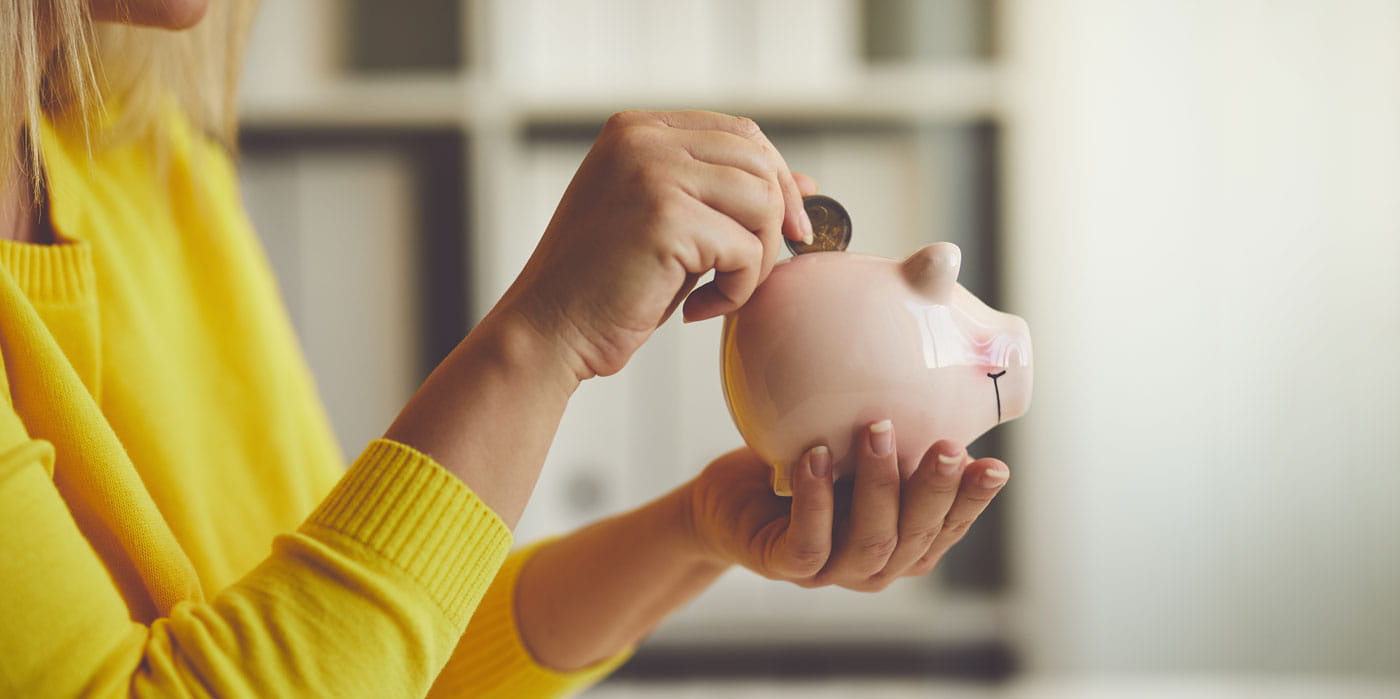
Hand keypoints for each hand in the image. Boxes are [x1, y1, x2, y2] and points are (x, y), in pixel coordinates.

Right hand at [501, 110, 815, 379]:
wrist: (547, 332)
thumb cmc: (604, 287)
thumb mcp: (669, 225)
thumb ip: (723, 195)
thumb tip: (806, 184)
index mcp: (636, 130)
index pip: (740, 132)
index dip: (777, 178)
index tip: (787, 229)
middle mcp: (642, 139)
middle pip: (759, 162)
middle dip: (775, 222)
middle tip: (755, 272)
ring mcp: (652, 173)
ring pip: (761, 203)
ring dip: (756, 260)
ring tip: (718, 292)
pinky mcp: (665, 218)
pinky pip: (745, 250)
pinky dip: (736, 290)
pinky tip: (695, 309)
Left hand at [684, 422, 1009, 590]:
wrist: (730, 501)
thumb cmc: (805, 468)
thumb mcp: (854, 447)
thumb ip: (895, 432)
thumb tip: (932, 360)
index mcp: (904, 541)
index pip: (948, 526)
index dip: (973, 501)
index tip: (996, 466)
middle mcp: (876, 564)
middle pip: (916, 537)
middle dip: (935, 491)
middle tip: (949, 446)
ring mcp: (832, 571)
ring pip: (870, 542)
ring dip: (878, 485)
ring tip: (876, 430)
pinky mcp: (785, 567)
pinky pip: (808, 543)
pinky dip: (816, 500)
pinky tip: (816, 457)